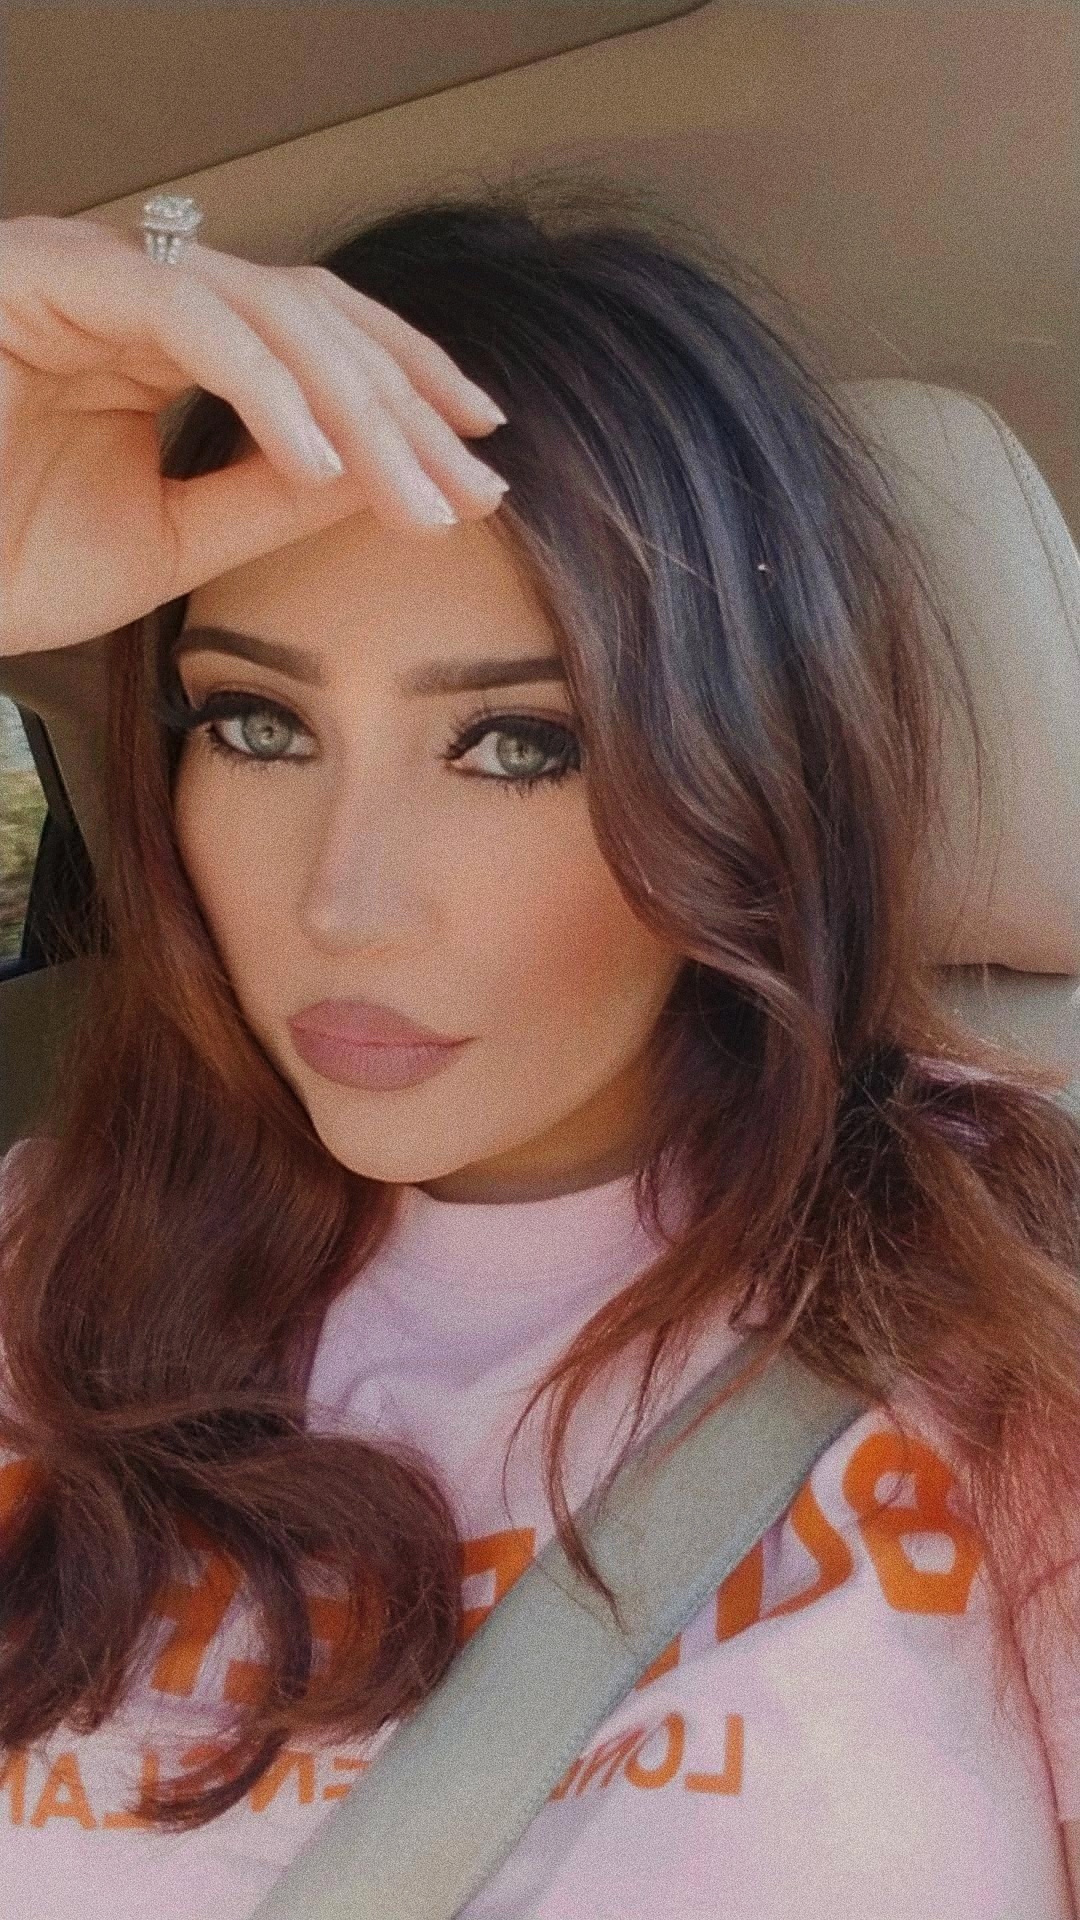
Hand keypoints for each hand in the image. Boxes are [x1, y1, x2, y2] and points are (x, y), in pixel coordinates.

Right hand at [0, 213, 508, 656]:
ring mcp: (93, 272)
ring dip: (357, 405)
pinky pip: (190, 319)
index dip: (404, 394)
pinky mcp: (49, 275)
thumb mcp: (169, 540)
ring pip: (268, 308)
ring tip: (416, 492)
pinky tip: (324, 463)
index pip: (315, 341)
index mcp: (164, 342)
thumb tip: (382, 480)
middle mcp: (137, 289)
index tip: (478, 464)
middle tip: (471, 488)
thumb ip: (268, 498)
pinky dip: (268, 390)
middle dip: (405, 406)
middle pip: (313, 315)